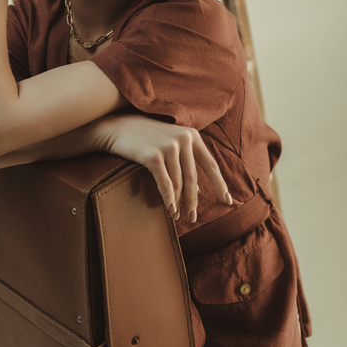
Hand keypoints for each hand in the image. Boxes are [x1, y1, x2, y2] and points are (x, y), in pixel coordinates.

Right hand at [101, 113, 232, 222]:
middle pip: (193, 178)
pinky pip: (165, 184)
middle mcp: (184, 139)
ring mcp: (169, 147)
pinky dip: (168, 199)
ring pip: (178, 183)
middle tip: (193, 218)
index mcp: (192, 135)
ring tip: (176, 216)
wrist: (118, 127)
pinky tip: (169, 209)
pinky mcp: (153, 156)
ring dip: (178, 203)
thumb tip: (196, 191)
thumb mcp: (169, 145)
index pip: (211, 165)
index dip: (220, 185)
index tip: (228, 202)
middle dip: (193, 201)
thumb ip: (184, 163)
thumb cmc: (145, 138)